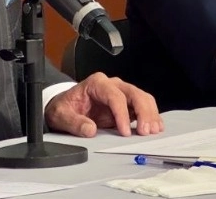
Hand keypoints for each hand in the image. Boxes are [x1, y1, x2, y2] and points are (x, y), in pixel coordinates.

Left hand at [45, 73, 162, 137]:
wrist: (64, 106)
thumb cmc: (64, 107)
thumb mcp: (61, 115)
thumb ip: (74, 122)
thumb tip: (90, 129)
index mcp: (96, 83)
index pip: (115, 96)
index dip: (122, 113)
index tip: (124, 131)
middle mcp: (112, 85)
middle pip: (134, 93)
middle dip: (143, 111)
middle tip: (146, 130)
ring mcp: (120, 94)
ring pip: (142, 98)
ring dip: (150, 113)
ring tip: (153, 129)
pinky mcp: (125, 105)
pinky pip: (142, 106)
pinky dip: (150, 116)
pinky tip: (155, 125)